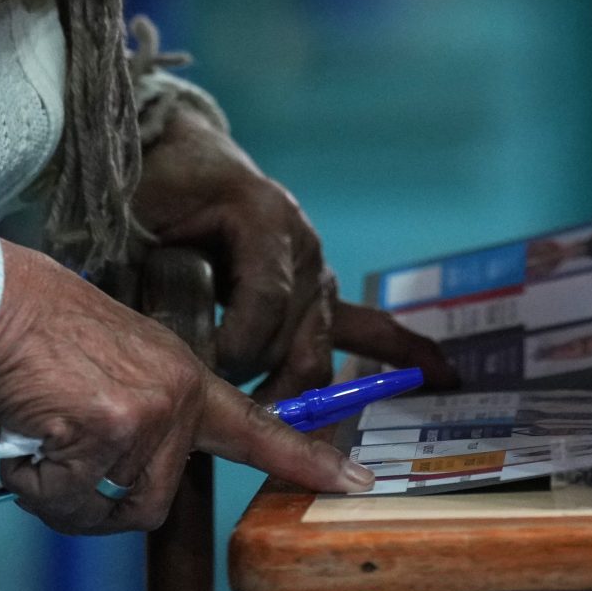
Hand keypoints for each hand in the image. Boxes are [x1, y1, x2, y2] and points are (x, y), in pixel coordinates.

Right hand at [0, 240, 373, 532]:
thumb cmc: (42, 338)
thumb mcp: (119, 365)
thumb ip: (147, 415)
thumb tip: (130, 488)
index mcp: (188, 377)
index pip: (258, 427)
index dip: (306, 460)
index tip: (354, 481)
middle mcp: (180, 395)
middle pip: (153, 502)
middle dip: (98, 499)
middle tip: (61, 452)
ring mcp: (150, 412)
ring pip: (113, 510)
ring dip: (65, 496)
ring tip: (44, 441)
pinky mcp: (110, 429)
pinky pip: (71, 502)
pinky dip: (37, 488)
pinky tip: (29, 440)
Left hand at [133, 105, 461, 399]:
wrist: (184, 155)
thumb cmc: (159, 191)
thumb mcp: (146, 228)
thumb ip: (157, 285)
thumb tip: (165, 357)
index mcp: (263, 218)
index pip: (265, 303)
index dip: (233, 348)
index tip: (200, 374)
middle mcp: (303, 244)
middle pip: (300, 337)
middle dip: (268, 385)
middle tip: (232, 418)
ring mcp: (319, 268)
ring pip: (321, 347)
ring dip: (298, 391)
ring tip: (282, 434)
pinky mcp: (321, 290)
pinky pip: (371, 325)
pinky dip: (405, 351)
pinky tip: (445, 376)